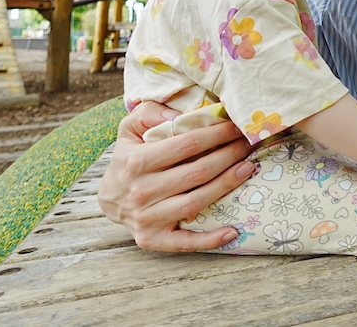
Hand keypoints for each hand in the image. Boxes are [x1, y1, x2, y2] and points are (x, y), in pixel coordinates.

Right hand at [97, 101, 254, 251]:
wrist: (108, 198)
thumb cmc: (128, 158)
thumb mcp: (130, 129)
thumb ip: (150, 113)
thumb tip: (178, 114)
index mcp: (136, 162)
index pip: (187, 144)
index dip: (216, 134)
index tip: (235, 126)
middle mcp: (141, 191)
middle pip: (197, 172)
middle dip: (228, 155)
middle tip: (248, 145)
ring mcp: (147, 218)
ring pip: (196, 202)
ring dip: (227, 186)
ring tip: (248, 169)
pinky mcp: (152, 239)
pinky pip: (185, 242)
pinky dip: (210, 239)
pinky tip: (233, 230)